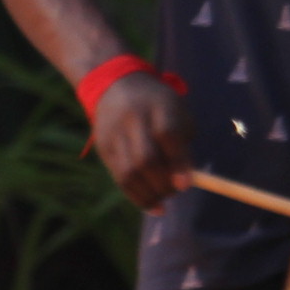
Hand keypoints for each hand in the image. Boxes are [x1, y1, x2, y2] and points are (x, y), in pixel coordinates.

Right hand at [92, 71, 195, 213]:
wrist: (115, 85)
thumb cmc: (158, 104)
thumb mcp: (177, 112)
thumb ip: (183, 144)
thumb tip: (184, 181)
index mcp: (158, 105)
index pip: (167, 135)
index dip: (177, 162)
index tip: (185, 185)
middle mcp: (133, 118)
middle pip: (145, 158)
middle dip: (163, 183)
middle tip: (175, 192)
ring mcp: (114, 134)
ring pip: (129, 173)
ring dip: (149, 194)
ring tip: (163, 201)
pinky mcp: (103, 148)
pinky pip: (119, 178)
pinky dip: (136, 196)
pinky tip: (151, 204)